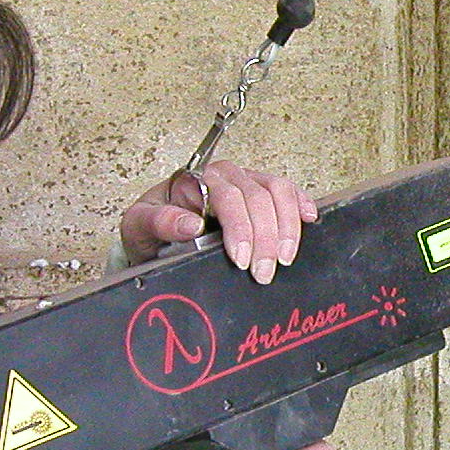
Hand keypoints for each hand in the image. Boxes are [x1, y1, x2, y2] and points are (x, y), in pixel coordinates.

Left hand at [120, 161, 318, 284]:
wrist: (155, 233)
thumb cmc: (151, 227)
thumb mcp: (140, 225)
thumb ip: (160, 221)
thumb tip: (190, 224)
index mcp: (198, 179)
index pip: (228, 197)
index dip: (241, 228)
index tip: (240, 259)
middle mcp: (226, 176)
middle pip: (259, 197)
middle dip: (265, 238)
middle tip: (263, 272)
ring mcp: (248, 183)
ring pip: (279, 192)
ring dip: (287, 227)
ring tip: (284, 258)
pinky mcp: (263, 194)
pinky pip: (288, 191)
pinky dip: (302, 203)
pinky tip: (309, 219)